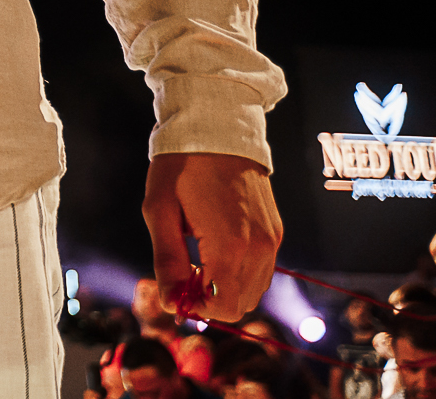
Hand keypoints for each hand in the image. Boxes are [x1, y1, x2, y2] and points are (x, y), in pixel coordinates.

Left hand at [143, 151, 281, 322]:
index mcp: (231, 246)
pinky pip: (262, 270)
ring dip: (225, 287)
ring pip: (254, 290)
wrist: (216, 128)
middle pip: (240, 304)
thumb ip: (167, 261)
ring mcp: (272, 240)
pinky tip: (215, 247)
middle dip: (210, 298)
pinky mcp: (275, 231)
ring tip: (198, 256)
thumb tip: (171, 304)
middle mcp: (260, 248)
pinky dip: (239, 273)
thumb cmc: (181, 166)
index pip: (223, 307)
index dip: (197, 306)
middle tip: (184, 270)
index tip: (176, 284)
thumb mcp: (160, 211)